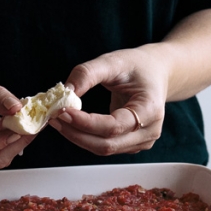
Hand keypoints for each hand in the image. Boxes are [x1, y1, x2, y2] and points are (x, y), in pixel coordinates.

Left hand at [48, 45, 165, 155]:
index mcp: (151, 109)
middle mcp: (149, 131)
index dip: (85, 123)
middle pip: (106, 144)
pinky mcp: (130, 144)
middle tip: (54, 117)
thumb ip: (88, 73)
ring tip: (59, 119)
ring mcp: (141, 142)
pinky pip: (103, 146)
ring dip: (77, 137)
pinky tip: (72, 124)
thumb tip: (66, 92)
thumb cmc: (137, 66)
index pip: (114, 126)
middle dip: (76, 133)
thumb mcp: (114, 61)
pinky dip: (85, 137)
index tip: (63, 111)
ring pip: (103, 149)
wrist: (156, 73)